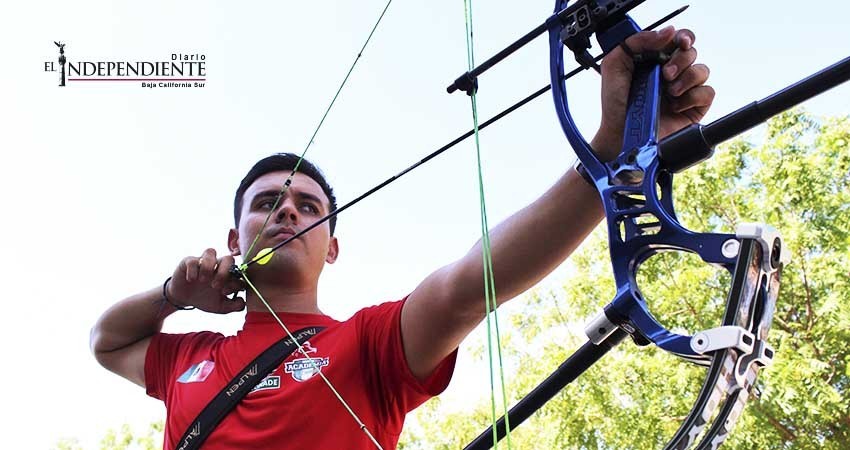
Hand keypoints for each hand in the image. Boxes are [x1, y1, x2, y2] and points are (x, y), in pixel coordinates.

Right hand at [166, 248, 245, 312]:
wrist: (183, 298)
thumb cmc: (205, 299)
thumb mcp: (220, 306)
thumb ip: (234, 306)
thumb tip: (243, 302)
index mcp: (228, 275)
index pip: (238, 273)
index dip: (234, 282)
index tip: (225, 293)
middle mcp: (218, 266)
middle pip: (228, 259)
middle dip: (224, 273)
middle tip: (215, 286)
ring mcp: (204, 261)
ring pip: (211, 252)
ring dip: (208, 267)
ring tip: (202, 281)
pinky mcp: (189, 261)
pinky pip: (193, 260)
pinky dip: (192, 270)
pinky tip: (191, 279)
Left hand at [592, 26, 714, 160]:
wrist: (620, 134)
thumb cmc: (616, 104)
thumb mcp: (615, 66)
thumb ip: (636, 42)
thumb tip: (668, 32)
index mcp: (654, 60)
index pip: (677, 40)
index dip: (682, 37)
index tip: (677, 42)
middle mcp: (671, 74)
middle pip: (692, 52)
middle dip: (681, 59)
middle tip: (665, 74)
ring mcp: (683, 91)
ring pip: (702, 70)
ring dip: (686, 78)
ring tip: (669, 92)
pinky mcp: (693, 108)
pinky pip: (707, 92)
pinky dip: (692, 97)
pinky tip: (676, 106)